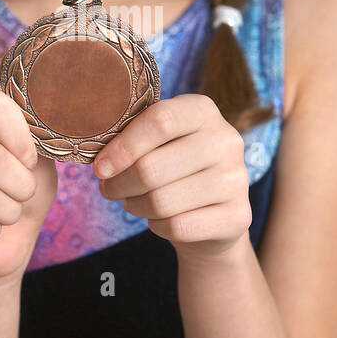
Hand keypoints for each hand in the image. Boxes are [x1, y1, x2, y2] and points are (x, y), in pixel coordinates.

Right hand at [0, 89, 56, 283]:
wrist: (6, 241)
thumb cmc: (21, 188)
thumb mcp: (38, 157)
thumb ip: (36, 135)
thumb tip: (44, 126)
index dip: (20, 138)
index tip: (31, 160)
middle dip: (22, 183)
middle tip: (24, 193)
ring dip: (9, 210)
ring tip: (7, 211)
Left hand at [92, 94, 251, 258]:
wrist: (213, 215)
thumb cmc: (173, 169)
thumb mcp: (158, 142)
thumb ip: (133, 136)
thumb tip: (97, 155)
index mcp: (203, 111)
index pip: (160, 120)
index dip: (123, 146)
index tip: (100, 168)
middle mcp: (226, 141)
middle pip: (152, 168)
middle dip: (119, 184)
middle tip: (109, 189)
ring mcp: (237, 180)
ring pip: (161, 201)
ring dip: (135, 206)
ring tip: (134, 202)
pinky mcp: (238, 216)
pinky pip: (178, 226)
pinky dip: (158, 226)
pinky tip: (160, 219)